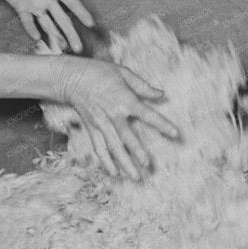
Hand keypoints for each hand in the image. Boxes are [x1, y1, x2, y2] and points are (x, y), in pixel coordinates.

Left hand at [0, 0, 94, 52]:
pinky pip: (27, 21)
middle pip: (62, 19)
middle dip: (71, 33)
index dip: (81, 13)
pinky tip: (36, 38)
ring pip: (48, 24)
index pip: (72, 3)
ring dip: (55, 35)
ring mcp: (35, 5)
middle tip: (78, 47)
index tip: (90, 24)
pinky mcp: (21, 8)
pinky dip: (31, 29)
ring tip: (63, 47)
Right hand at [54, 58, 180, 181]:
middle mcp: (112, 115)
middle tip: (148, 166)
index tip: (175, 133)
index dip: (162, 124)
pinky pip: (99, 148)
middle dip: (138, 153)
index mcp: (124, 100)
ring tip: (135, 177)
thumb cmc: (100, 72)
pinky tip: (113, 172)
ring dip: (124, 163)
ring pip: (113, 148)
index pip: (147, 114)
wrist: (72, 78)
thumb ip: (142, 86)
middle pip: (127, 138)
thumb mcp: (123, 73)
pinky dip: (105, 161)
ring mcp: (100, 124)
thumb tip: (161, 94)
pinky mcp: (91, 129)